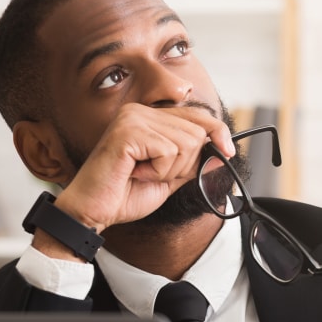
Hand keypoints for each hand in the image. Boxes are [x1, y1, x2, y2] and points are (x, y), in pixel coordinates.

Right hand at [54, 103, 233, 232]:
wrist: (93, 211)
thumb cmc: (124, 195)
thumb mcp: (168, 178)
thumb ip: (192, 163)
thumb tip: (221, 153)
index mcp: (148, 117)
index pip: (196, 116)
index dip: (217, 132)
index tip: (229, 150)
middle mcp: (139, 111)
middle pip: (195, 133)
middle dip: (183, 164)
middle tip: (153, 174)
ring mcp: (132, 118)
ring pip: (185, 143)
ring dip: (168, 169)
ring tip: (141, 174)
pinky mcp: (128, 131)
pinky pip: (167, 151)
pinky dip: (157, 171)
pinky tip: (135, 173)